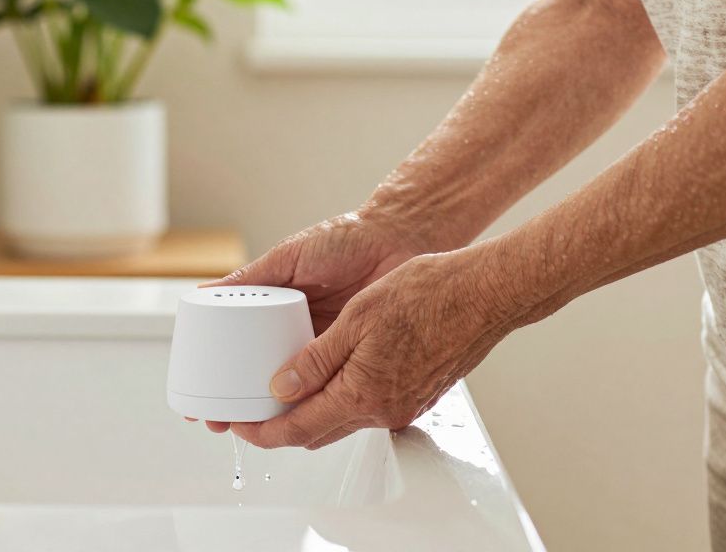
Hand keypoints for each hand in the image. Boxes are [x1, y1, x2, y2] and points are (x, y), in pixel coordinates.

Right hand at [187, 209, 430, 431]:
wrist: (396, 236)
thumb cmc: (344, 238)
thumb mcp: (289, 258)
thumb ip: (251, 278)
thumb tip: (205, 291)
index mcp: (277, 309)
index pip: (240, 349)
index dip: (219, 375)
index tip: (201, 396)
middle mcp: (298, 331)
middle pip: (264, 376)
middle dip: (240, 403)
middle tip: (219, 420)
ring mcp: (325, 345)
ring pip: (296, 387)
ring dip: (274, 410)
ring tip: (254, 426)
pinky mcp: (352, 353)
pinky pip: (329, 381)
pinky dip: (315, 398)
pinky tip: (298, 410)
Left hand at [229, 243, 520, 449]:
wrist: (485, 294)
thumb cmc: (428, 295)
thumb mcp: (357, 319)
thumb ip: (315, 360)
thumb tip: (281, 387)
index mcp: (363, 394)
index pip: (298, 428)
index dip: (263, 430)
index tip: (240, 425)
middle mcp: (384, 411)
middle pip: (318, 431)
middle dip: (282, 425)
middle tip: (255, 409)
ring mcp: (403, 406)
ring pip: (343, 419)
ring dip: (313, 410)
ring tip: (286, 387)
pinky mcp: (416, 395)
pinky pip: (368, 406)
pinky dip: (342, 398)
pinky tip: (333, 374)